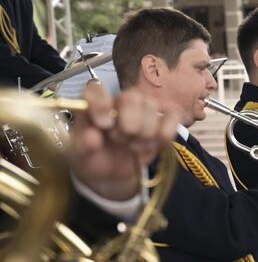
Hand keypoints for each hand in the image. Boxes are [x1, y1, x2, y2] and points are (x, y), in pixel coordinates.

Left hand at [70, 80, 177, 199]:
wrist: (112, 172)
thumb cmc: (94, 157)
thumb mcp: (81, 155)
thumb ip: (84, 145)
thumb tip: (93, 137)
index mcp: (94, 104)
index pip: (97, 89)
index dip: (101, 103)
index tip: (103, 125)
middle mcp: (119, 101)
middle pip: (132, 97)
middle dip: (128, 125)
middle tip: (118, 139)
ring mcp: (143, 110)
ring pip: (152, 109)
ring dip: (143, 134)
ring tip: (132, 146)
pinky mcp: (162, 122)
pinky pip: (172, 118)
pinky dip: (164, 132)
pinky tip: (153, 143)